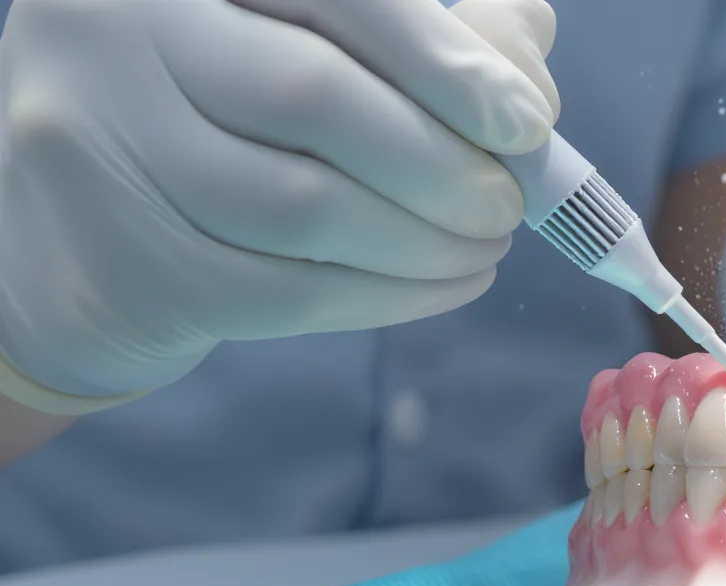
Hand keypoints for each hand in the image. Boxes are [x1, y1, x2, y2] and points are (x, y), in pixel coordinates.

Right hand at [0, 0, 558, 413]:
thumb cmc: (226, 124)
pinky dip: (395, 295)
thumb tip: (524, 51)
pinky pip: (293, 292)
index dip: (446, 59)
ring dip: (431, 238)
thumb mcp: (299, 47)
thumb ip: (413, 36)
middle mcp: (118, 35)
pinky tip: (449, 283)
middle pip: (317, 98)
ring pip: (308, 206)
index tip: (527, 122)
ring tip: (486, 241)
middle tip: (510, 201)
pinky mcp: (131, 265)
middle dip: (445, 161)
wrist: (83, 243)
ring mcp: (105, 150)